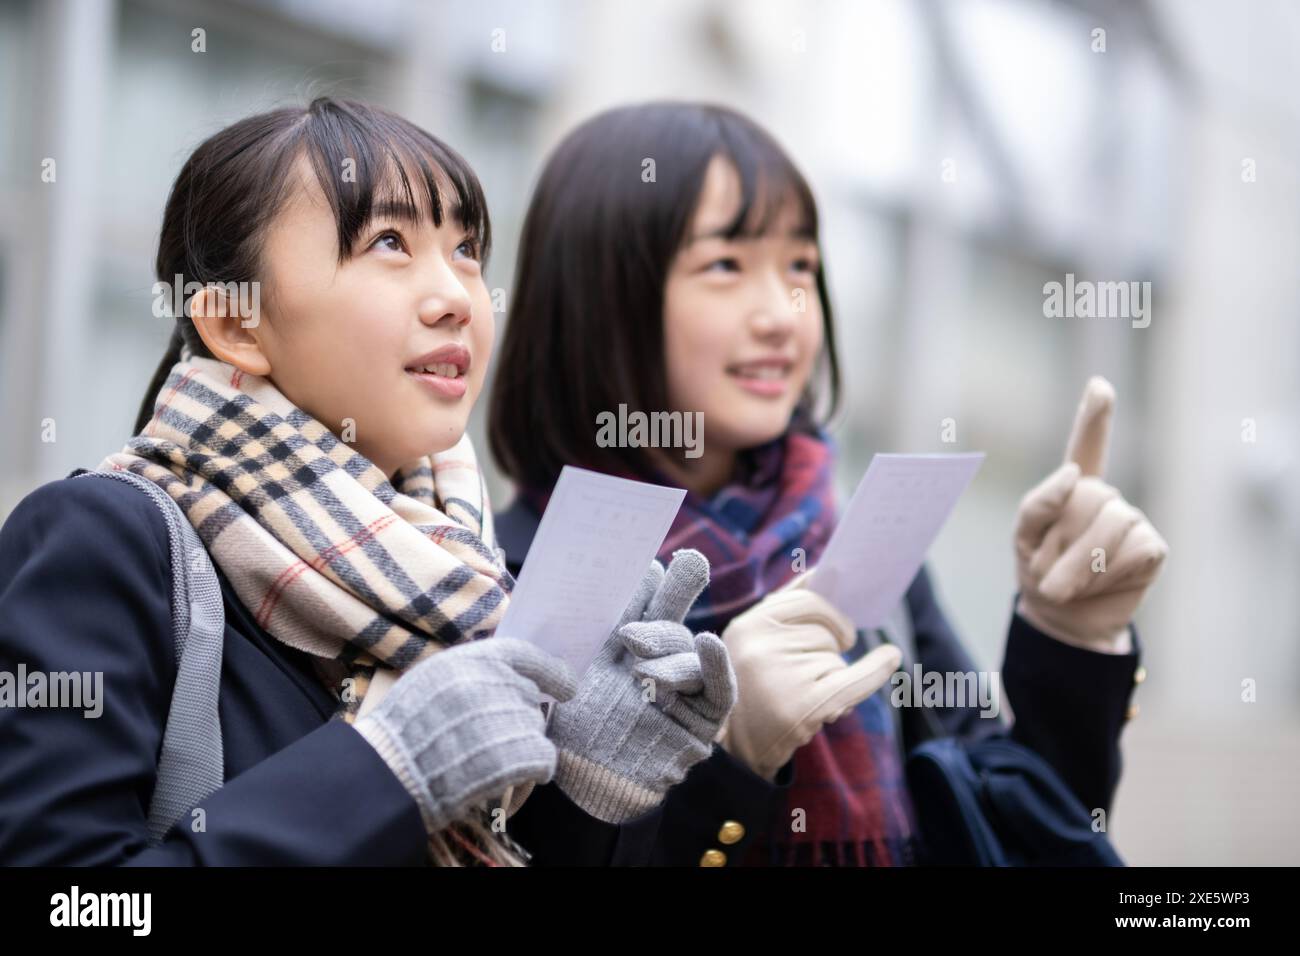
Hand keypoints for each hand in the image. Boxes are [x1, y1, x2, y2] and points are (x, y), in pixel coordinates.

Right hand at [353, 637, 577, 834]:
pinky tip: (512, 775)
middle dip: (516, 716)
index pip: (524, 654)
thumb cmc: (404, 728)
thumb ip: (472, 671)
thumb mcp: (433, 678)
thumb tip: (513, 675)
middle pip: (528, 696)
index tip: (568, 685)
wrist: (388, 773)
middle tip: (486, 737)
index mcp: (472, 659)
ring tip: (483, 757)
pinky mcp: (514, 754)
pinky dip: (536, 769)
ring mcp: (506, 718)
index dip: (550, 669)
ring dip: (520, 745)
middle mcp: (494, 683)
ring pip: (536, 728)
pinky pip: (544, 758)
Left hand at [547, 549, 736, 822]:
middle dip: (679, 589)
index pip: (636, 605)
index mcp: (616, 648)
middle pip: (671, 617)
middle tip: (685, 562)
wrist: (581, 791)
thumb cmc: (565, 735)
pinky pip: (718, 690)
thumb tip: (567, 583)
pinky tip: (709, 644)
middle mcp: (651, 662)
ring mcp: (680, 690)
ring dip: (668, 643)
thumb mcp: (562, 673)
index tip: (642, 562)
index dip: (642, 583)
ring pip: (687, 651)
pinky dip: (716, 667)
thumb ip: (570, 633)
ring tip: (638, 652)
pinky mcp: (702, 719)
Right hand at [718, 578, 901, 780]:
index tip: (841, 626)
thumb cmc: (750, 685)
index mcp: (749, 625)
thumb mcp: (754, 640)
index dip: (831, 613)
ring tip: (799, 696)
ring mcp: (784, 677)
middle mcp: (763, 648)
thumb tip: (825, 572)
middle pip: (825, 634)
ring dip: (830, 677)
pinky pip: (854, 680)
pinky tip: (890, 658)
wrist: (734, 748)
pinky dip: (875, 670)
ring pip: (835, 660)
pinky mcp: (805, 706)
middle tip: (809, 673)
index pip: (809, 601)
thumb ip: (786, 606)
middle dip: (828, 650)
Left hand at [1014, 376, 1168, 651]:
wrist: (1064, 622)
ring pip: (1109, 524)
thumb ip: (1039, 503)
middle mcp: (1105, 497)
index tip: (1101, 386)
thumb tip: (1075, 475)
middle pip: (1086, 496)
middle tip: (1048, 575)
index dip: (1094, 417)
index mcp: (1072, 488)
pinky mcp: (1150, 547)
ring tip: (1063, 587)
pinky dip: (1105, 575)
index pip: (1086, 446)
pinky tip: (1102, 584)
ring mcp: (1131, 520)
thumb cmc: (1040, 573)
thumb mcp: (1023, 539)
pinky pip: (1131, 551)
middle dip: (1059, 543)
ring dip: (1077, 565)